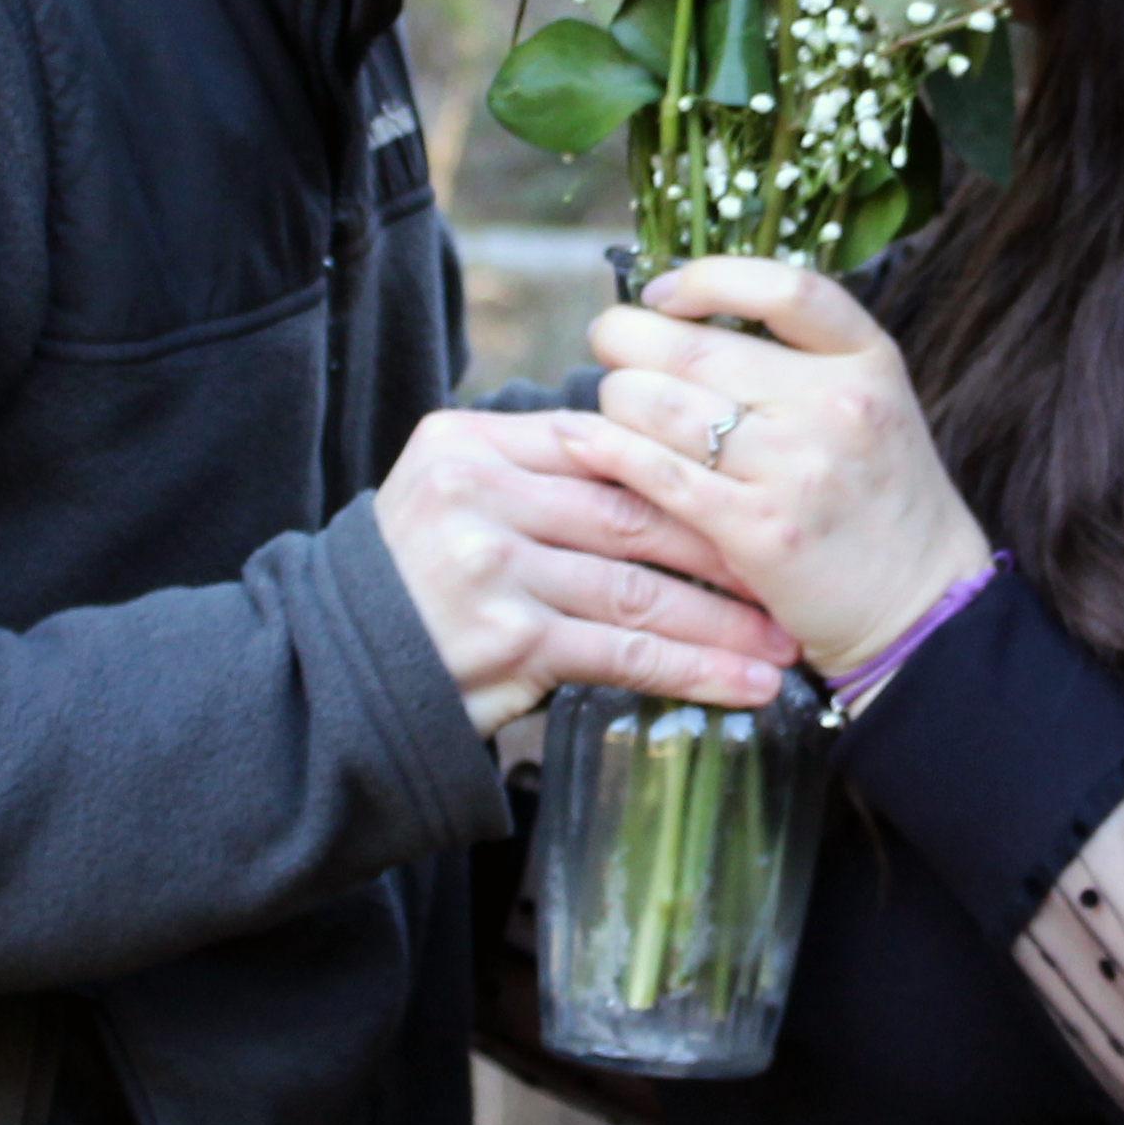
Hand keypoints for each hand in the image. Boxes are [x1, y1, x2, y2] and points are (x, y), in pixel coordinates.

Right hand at [375, 410, 798, 737]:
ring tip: (785, 640)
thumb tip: (654, 459)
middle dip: (722, 545)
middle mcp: (475, 494)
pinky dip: (693, 670)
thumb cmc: (410, 586)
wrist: (332, 679)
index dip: (685, 470)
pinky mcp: (508, 643)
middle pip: (629, 511)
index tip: (755, 491)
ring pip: (637, 586)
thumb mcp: (451, 497)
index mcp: (465, 442)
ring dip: (723, 618)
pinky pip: (622, 652)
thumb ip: (534, 471)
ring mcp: (490, 568)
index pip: (599, 441)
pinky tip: (744, 683)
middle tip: (791, 567)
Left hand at [551, 257, 991, 681]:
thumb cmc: (878, 499)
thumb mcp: (872, 405)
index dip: (708, 278)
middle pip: (694, 347)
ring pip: (661, 404)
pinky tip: (580, 439)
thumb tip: (683, 315)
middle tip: (611, 347)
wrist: (924, 608)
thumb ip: (799, 359)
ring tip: (615, 405)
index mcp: (868, 359)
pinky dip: (605, 449)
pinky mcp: (758, 530)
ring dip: (616, 398)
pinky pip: (655, 472)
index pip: (784, 288)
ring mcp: (796, 467)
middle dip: (628, 339)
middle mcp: (835, 402)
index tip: (663, 291)